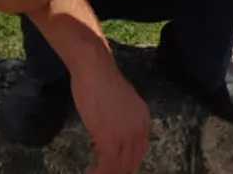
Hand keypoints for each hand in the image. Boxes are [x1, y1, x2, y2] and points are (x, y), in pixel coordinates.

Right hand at [73, 58, 150, 173]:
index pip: (140, 150)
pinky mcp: (108, 138)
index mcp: (143, 119)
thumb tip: (113, 128)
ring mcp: (125, 136)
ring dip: (106, 173)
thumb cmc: (102, 80)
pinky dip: (99, 171)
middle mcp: (138, 130)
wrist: (95, 69)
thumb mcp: (121, 101)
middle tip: (102, 170)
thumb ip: (122, 118)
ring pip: (120, 167)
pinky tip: (90, 170)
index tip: (114, 164)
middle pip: (132, 162)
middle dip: (118, 171)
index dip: (128, 161)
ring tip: (93, 172)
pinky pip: (107, 165)